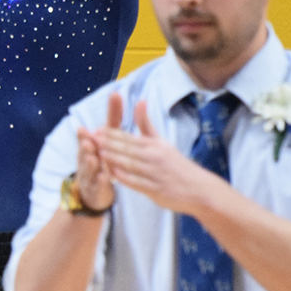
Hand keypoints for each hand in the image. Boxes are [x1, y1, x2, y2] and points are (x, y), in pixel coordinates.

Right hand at [72, 92, 118, 212]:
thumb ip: (113, 117)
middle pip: (84, 151)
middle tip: (87, 140)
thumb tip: (116, 93)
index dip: (84, 133)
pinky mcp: (95, 188)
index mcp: (90, 145)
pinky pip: (97, 185)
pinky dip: (100, 182)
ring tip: (92, 157)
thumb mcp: (108, 136)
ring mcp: (89, 174)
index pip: (87, 136)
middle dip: (84, 146)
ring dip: (89, 163)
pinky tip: (105, 178)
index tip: (82, 129)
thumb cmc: (103, 157)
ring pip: (88, 168)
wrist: (96, 188)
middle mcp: (86, 158)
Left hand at [95, 99, 224, 216]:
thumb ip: (146, 124)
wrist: (199, 189)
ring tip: (98, 154)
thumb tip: (139, 100)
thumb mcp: (161, 142)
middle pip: (128, 149)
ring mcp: (154, 174)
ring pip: (131, 165)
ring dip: (115, 159)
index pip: (129, 138)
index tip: (96, 129)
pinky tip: (113, 176)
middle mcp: (153, 158)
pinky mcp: (155, 189)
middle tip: (92, 138)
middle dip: (109, 143)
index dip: (111, 134)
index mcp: (153, 146)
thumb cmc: (175, 164)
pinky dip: (126, 179)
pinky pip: (138, 183)